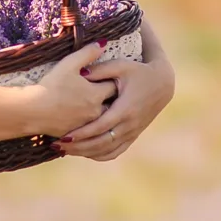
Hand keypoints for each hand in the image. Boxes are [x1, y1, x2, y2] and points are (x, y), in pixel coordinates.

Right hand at [30, 42, 118, 137]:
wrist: (32, 111)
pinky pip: (87, 129)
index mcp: (97, 94)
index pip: (113, 85)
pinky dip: (86, 123)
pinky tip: (78, 117)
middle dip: (108, 98)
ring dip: (98, 112)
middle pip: (110, 104)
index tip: (106, 76)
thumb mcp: (69, 64)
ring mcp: (86, 125)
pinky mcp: (76, 134)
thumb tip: (104, 43)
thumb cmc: (51, 86)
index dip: (110, 79)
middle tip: (101, 91)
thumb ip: (88, 53)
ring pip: (100, 118)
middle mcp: (96, 111)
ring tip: (90, 104)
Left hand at [55, 57, 175, 160]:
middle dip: (79, 146)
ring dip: (86, 153)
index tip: (65, 136)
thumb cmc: (139, 72)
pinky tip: (84, 153)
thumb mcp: (121, 65)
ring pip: (107, 150)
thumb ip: (100, 69)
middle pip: (101, 142)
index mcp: (125, 108)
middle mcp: (129, 124)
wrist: (162, 84)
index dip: (83, 133)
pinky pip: (115, 151)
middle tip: (58, 146)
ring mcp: (132, 132)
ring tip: (66, 150)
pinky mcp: (133, 135)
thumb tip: (80, 72)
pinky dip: (99, 155)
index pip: (101, 126)